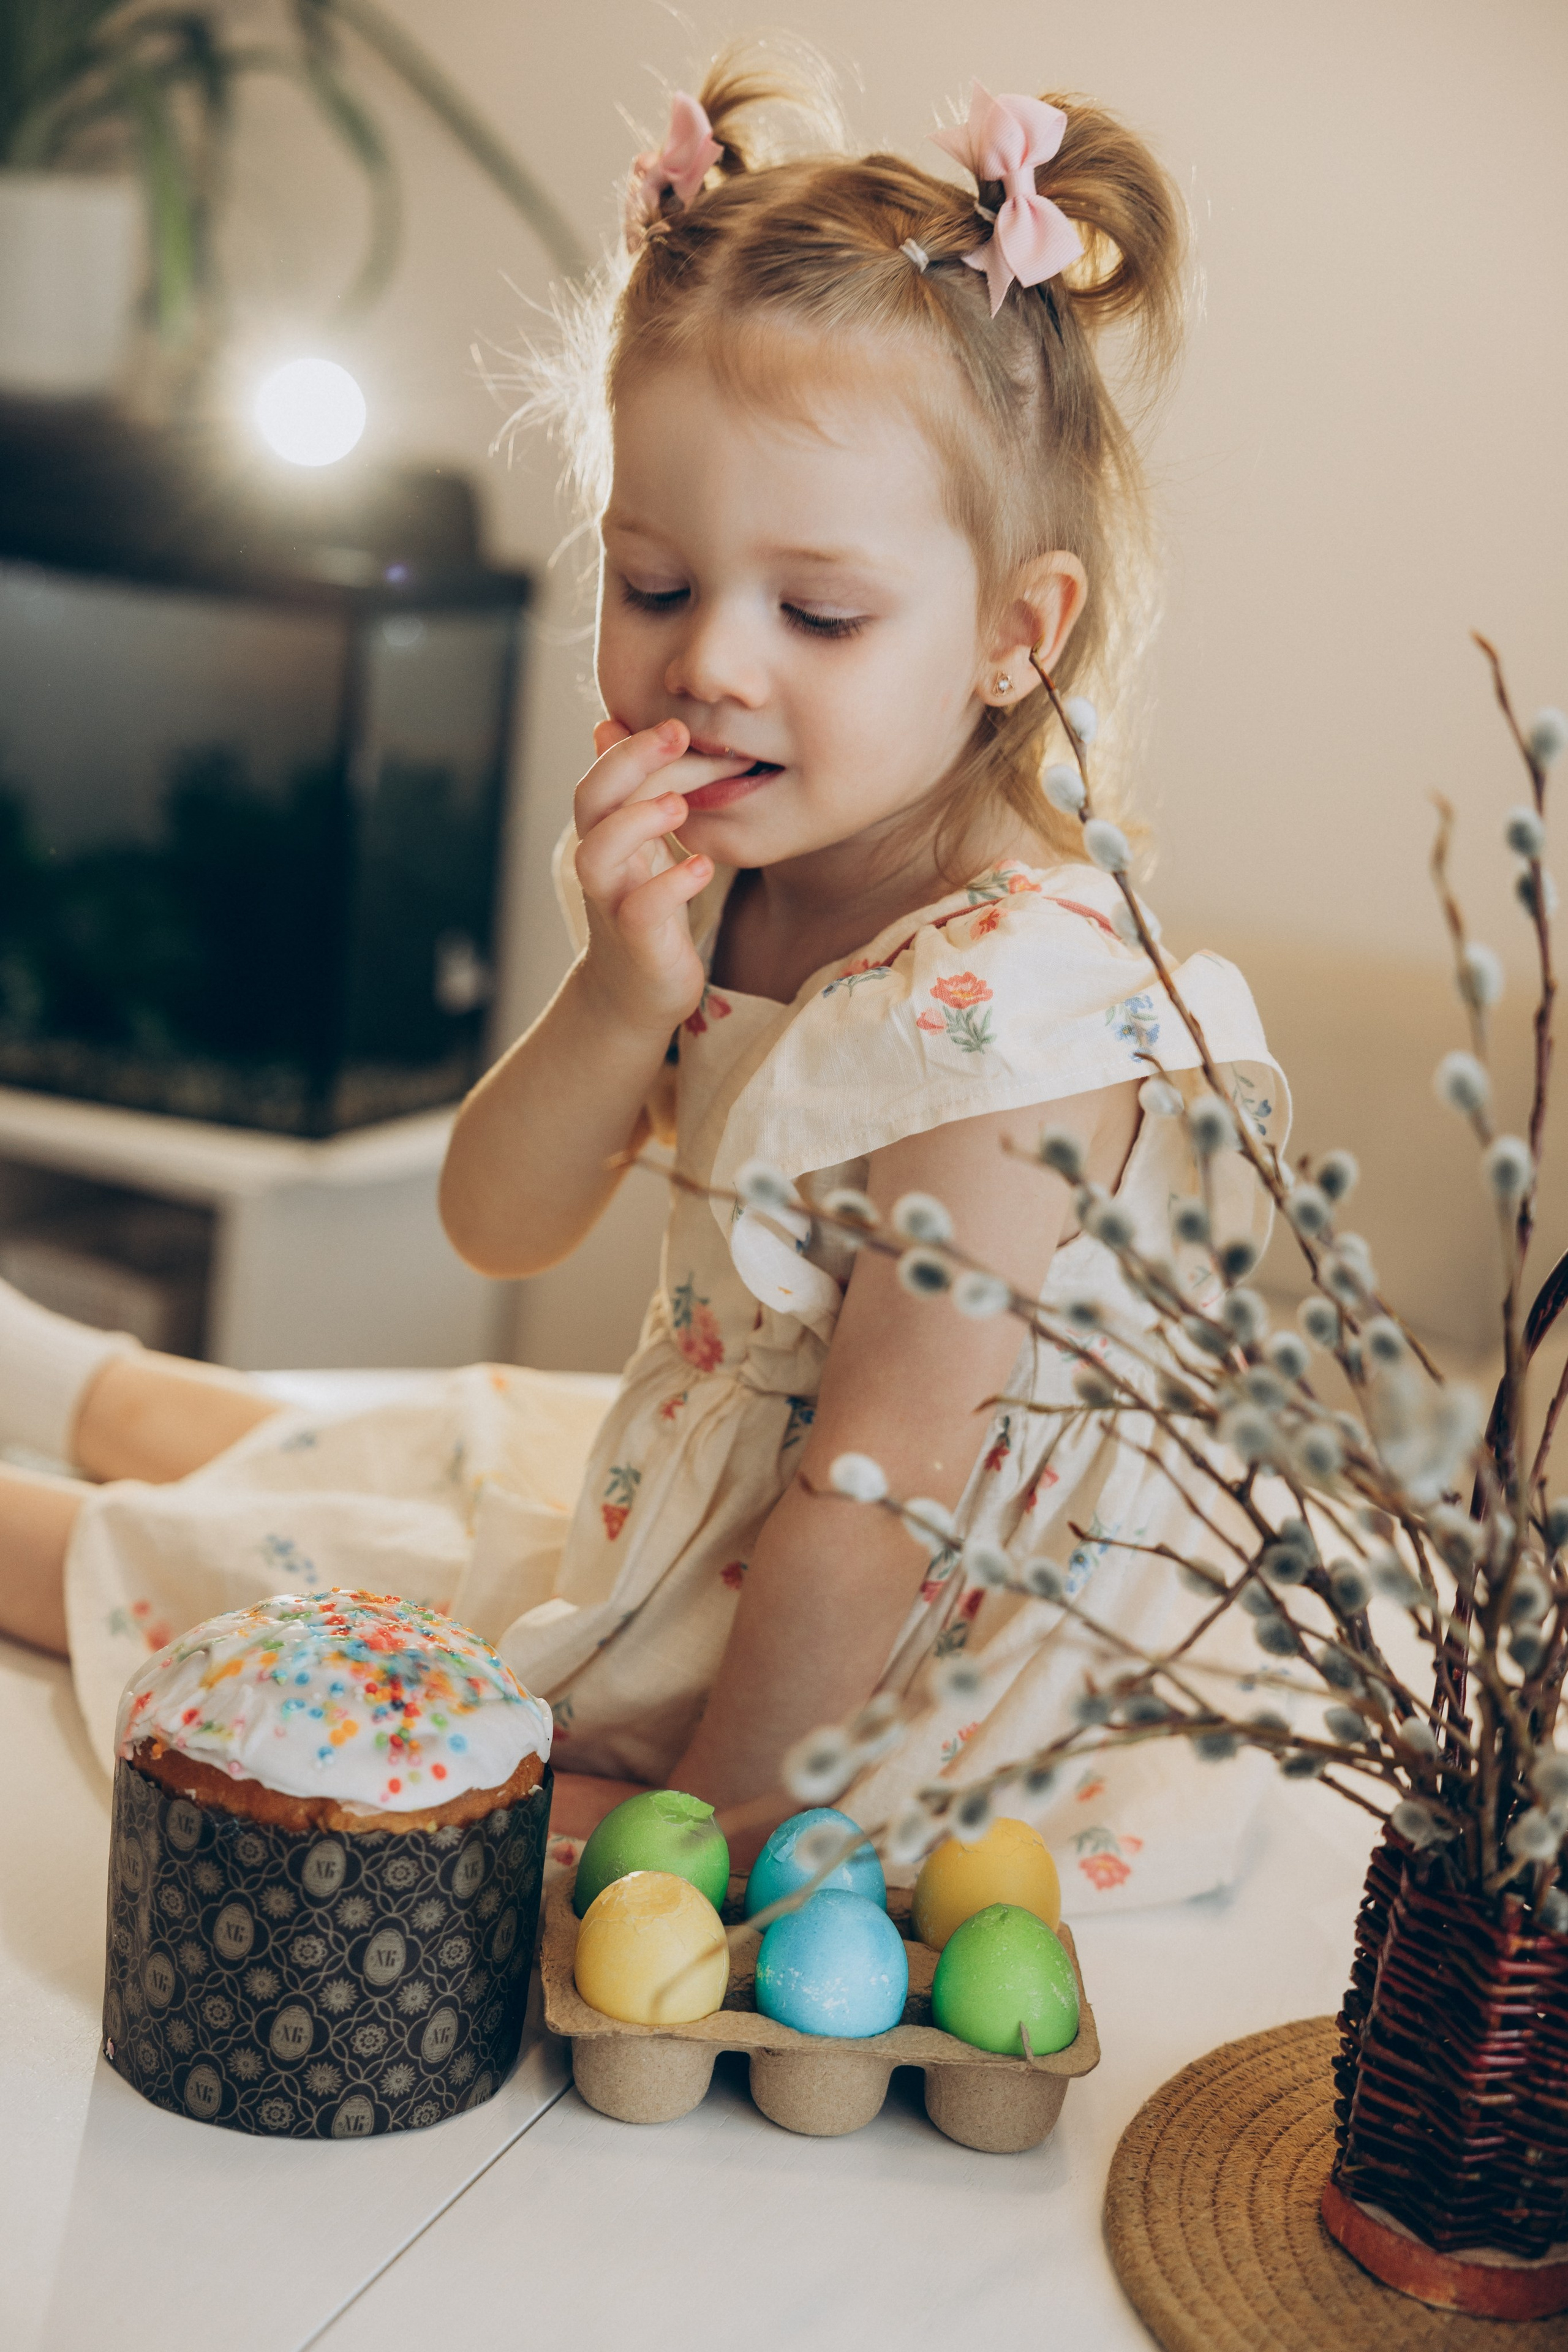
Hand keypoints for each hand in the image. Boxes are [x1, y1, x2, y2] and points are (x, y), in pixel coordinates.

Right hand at [572, 718, 733, 1038]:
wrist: (636, 994)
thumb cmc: (648, 910)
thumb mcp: (642, 845)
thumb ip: (632, 791)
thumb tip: (608, 724)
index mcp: (604, 835)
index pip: (602, 776)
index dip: (634, 745)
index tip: (680, 722)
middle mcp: (601, 864)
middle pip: (592, 801)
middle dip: (631, 762)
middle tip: (681, 734)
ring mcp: (612, 903)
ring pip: (598, 854)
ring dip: (636, 822)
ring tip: (680, 806)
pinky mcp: (636, 942)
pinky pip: (640, 909)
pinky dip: (670, 885)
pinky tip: (703, 868)